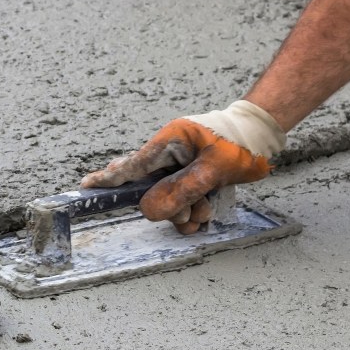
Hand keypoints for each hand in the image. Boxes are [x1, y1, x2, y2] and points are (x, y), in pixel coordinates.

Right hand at [81, 101, 285, 233]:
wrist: (263, 137)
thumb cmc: (241, 143)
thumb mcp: (214, 169)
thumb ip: (182, 190)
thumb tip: (150, 209)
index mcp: (169, 142)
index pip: (132, 165)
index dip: (109, 179)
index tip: (86, 187)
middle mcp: (169, 155)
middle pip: (149, 190)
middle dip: (168, 206)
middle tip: (189, 211)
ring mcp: (179, 168)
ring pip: (167, 201)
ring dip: (185, 212)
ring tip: (206, 209)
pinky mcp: (190, 178)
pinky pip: (181, 202)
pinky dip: (192, 212)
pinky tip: (207, 211)